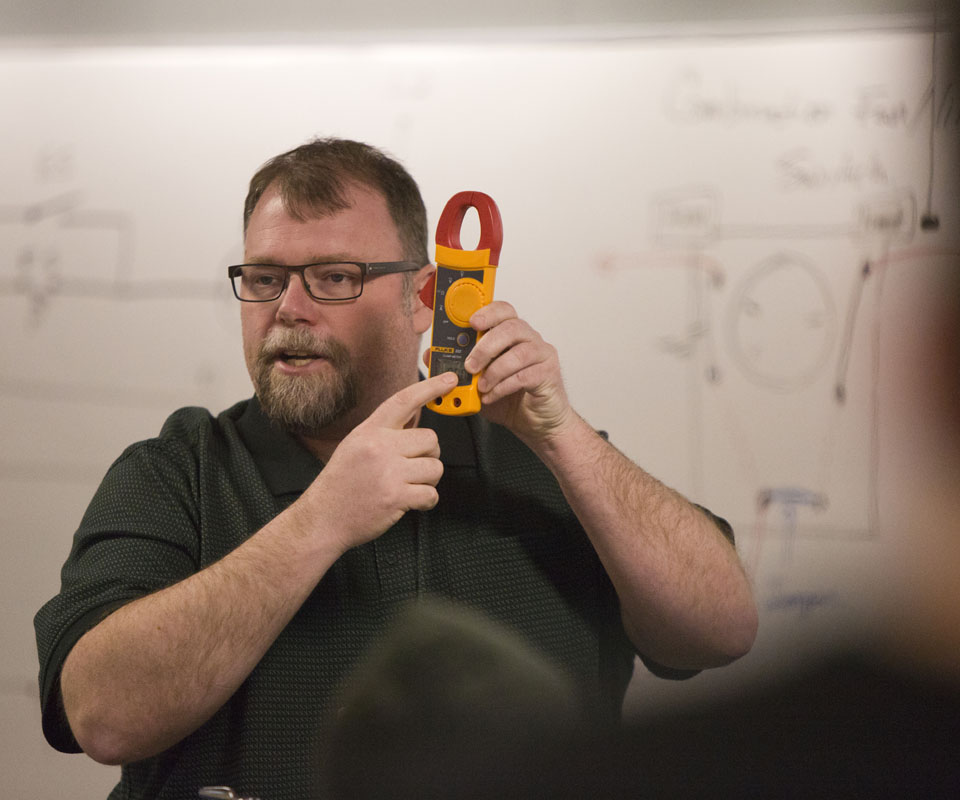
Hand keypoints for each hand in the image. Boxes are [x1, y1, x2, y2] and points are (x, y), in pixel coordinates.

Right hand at [297, 372, 457, 552]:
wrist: (323, 518)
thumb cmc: (342, 483)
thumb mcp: (356, 446)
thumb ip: (384, 433)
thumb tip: (416, 422)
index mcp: (369, 431)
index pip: (404, 401)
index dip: (430, 387)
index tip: (449, 379)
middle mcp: (379, 447)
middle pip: (430, 439)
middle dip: (428, 455)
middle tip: (413, 467)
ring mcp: (389, 472)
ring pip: (435, 467)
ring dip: (427, 479)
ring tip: (407, 485)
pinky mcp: (397, 497)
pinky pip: (431, 494)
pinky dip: (425, 501)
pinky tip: (410, 502)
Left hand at [460, 301, 572, 442]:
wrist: (538, 423)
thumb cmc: (512, 399)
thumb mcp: (476, 383)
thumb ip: (456, 366)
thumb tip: (431, 355)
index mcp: (511, 334)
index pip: (502, 310)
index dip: (486, 311)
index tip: (471, 321)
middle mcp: (528, 339)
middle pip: (510, 327)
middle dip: (485, 346)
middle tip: (470, 365)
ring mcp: (541, 354)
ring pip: (519, 352)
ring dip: (494, 370)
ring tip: (481, 386)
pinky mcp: (548, 373)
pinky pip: (525, 375)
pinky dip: (504, 386)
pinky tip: (492, 396)